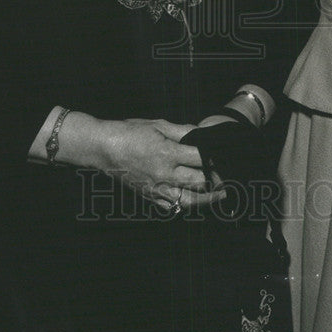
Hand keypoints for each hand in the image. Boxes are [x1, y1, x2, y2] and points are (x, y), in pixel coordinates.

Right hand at [99, 118, 224, 208]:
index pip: (200, 158)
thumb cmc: (129, 132)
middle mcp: (163, 174)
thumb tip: (200, 133)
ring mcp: (156, 187)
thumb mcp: (158, 125)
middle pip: (198, 181)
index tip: (224, 156)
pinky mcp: (148, 195)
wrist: (103, 148)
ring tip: (219, 195)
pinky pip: (170, 206)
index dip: (214, 157)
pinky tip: (192, 199)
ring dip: (205, 199)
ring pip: (187, 200)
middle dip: (215, 179)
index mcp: (167, 154)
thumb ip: (182, 131)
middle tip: (228, 176)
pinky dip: (183, 204)